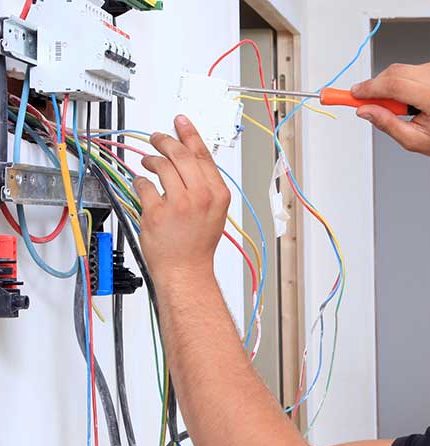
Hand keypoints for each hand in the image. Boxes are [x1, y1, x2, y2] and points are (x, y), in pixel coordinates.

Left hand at [134, 115, 229, 282]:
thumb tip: (187, 158)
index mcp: (217, 194)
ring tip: (148, 163)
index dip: (189, 134)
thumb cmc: (198, 243)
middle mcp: (200, 196)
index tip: (180, 121)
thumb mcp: (214, 211)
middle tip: (157, 138)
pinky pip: (143, 185)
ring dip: (151, 160)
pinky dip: (140, 182)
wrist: (186, 270)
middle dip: (165, 142)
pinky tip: (142, 186)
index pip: (202, 155)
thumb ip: (204, 184)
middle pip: (180, 155)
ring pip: (160, 166)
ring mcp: (178, 204)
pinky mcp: (157, 212)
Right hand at [352, 59, 429, 161]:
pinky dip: (403, 84)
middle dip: (375, 88)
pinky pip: (410, 70)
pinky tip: (414, 100)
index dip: (369, 89)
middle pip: (393, 73)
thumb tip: (365, 111)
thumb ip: (387, 125)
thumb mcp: (416, 142)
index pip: (394, 85)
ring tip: (403, 110)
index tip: (352, 94)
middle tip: (365, 104)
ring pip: (400, 71)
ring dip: (391, 88)